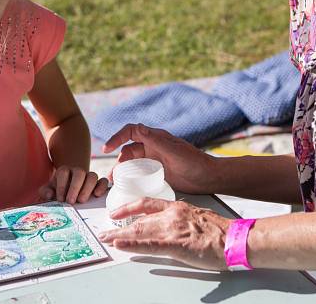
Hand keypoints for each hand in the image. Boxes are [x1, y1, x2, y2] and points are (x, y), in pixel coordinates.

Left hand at [39, 165, 108, 203]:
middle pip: (79, 172)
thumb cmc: (57, 191)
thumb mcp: (49, 191)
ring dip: (87, 188)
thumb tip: (49, 195)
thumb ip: (45, 192)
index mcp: (64, 171)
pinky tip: (97, 195)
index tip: (60, 199)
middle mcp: (78, 172)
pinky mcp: (99, 183)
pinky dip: (102, 186)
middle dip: (75, 187)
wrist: (69, 190)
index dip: (62, 185)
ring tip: (82, 201)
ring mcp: (89, 177)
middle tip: (71, 201)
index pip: (63, 172)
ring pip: (92, 176)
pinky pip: (103, 181)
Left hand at [98, 198, 230, 270]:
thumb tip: (175, 229)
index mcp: (177, 208)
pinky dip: (131, 245)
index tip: (117, 212)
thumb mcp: (198, 218)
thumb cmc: (222, 232)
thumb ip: (183, 221)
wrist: (235, 239)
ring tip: (104, 239)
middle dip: (118, 227)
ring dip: (118, 236)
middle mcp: (171, 215)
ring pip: (139, 231)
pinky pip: (148, 245)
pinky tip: (119, 245)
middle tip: (103, 232)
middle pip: (139, 220)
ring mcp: (172, 230)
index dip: (129, 207)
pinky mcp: (175, 245)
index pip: (147, 204)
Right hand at [102, 124, 216, 193]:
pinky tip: (127, 187)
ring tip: (115, 183)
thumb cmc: (194, 162)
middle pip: (128, 150)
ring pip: (132, 163)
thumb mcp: (173, 151)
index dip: (117, 137)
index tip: (107, 148)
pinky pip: (139, 174)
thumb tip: (138, 128)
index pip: (131, 132)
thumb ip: (156, 141)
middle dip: (118, 161)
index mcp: (155, 138)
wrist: (208, 178)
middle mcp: (152, 147)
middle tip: (112, 176)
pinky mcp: (157, 173)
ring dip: (122, 171)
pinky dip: (131, 178)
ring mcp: (154, 160)